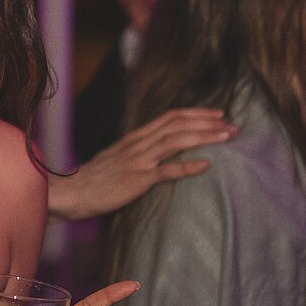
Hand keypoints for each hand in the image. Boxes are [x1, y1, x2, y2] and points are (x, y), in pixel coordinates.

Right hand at [48, 107, 232, 219]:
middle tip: (233, 126)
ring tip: (227, 137)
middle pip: (178, 124)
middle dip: (208, 123)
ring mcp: (139, 160)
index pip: (171, 116)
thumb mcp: (118, 157)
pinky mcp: (137, 180)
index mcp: (136, 137)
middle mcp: (139, 143)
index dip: (197, 113)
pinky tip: (206, 164)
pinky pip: (166, 171)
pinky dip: (187, 166)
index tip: (218, 114)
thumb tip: (160, 151)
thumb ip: (139, 151)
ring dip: (204, 137)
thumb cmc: (95, 179)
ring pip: (176, 140)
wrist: (72, 192)